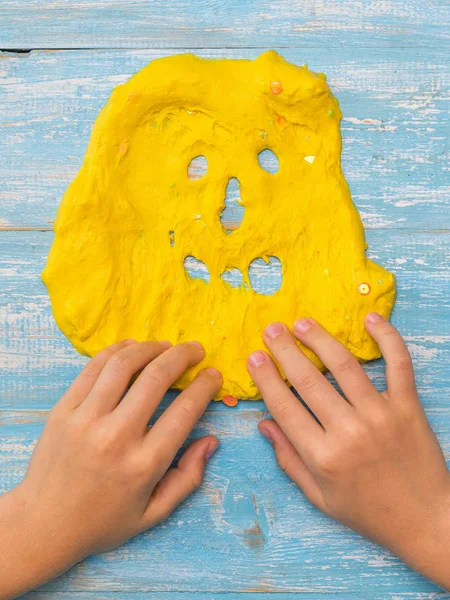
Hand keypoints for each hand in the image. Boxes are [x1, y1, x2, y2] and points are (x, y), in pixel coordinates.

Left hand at [0, 340, 220, 599]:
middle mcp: (116, 436)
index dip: (204, 386)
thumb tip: (211, 440)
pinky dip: (115, 351)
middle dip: (183, 356)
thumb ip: (188, 478)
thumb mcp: (154, 513)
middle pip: (156, 378)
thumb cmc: (103, 521)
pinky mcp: (63, 410)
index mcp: (144, 464)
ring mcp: (86, 419)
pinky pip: (92, 369)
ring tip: (165, 346)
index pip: (185, 410)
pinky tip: (131, 347)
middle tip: (196, 350)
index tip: (213, 374)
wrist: (43, 525)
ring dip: (150, 347)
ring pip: (123, 365)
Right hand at [248, 314, 449, 589]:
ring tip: (303, 323)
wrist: (425, 520)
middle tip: (272, 329)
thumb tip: (264, 424)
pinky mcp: (408, 406)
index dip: (266, 378)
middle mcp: (350, 431)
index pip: (284, 407)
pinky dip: (387, 338)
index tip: (254, 356)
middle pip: (309, 380)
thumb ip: (289, 460)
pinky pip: (398, 364)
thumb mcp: (320, 497)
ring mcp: (381, 415)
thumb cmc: (369, 511)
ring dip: (321, 339)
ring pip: (345, 365)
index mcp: (323, 456)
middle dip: (285, 350)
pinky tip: (370, 319)